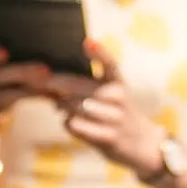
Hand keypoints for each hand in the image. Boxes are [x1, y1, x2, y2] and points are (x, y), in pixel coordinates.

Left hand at [50, 40, 165, 179]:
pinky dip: (68, 123)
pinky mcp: (109, 138)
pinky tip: (69, 122)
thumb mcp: (112, 95)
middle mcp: (120, 98)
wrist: (143, 144)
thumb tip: (51, 79)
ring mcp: (116, 119)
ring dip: (62, 105)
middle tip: (43, 82)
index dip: (100, 53)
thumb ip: (87, 86)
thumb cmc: (117, 114)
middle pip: (84, 86)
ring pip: (77, 107)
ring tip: (57, 105)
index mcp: (119, 82)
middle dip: (59, 84)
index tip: (87, 43)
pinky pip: (78, 127)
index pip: (111, 64)